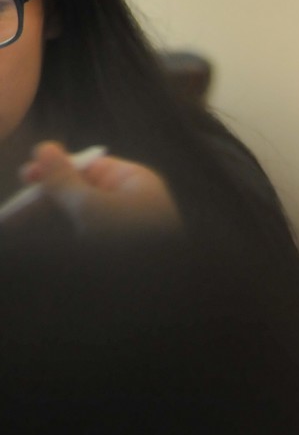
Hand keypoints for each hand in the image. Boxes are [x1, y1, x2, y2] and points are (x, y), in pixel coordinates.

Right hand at [20, 141, 182, 237]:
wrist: (149, 286)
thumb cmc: (128, 237)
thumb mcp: (91, 206)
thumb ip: (64, 180)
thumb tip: (46, 149)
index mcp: (134, 182)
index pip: (91, 167)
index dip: (56, 169)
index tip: (26, 176)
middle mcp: (130, 201)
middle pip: (81, 192)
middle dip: (47, 199)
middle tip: (14, 212)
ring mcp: (123, 227)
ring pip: (78, 217)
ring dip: (50, 219)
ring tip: (17, 224)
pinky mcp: (114, 249)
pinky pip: (82, 235)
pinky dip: (60, 235)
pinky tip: (37, 240)